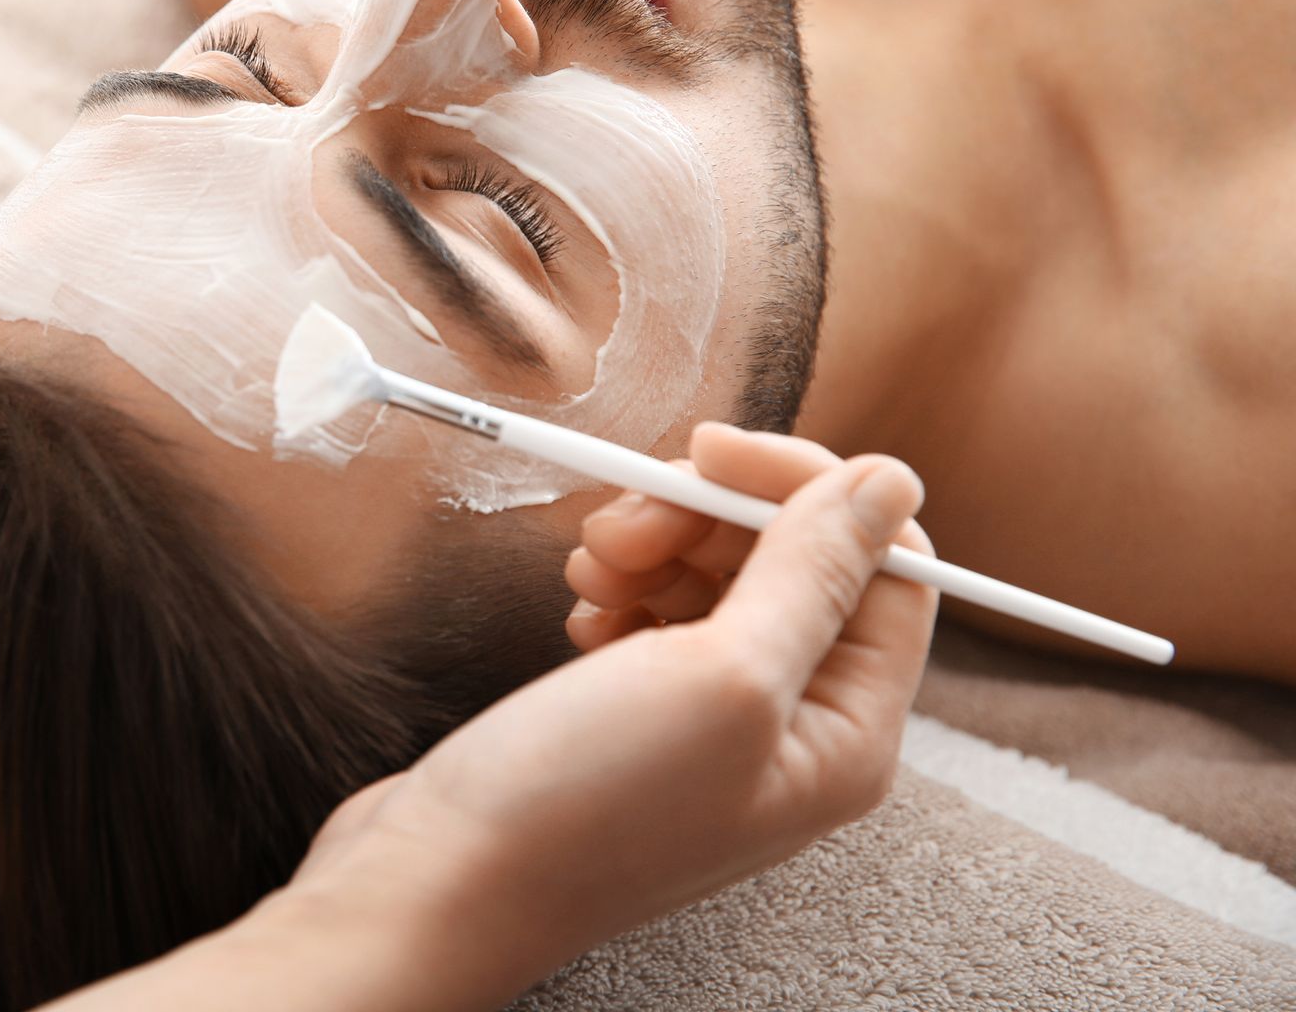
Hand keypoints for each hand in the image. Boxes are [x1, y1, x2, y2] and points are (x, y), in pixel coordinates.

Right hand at [288, 423, 938, 1001]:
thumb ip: (816, 574)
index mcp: (848, 733)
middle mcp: (796, 728)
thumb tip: (892, 481)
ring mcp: (717, 722)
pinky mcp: (645, 713)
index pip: (885, 564)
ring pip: (719, 575)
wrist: (441, 882)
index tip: (709, 451)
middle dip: (709, 517)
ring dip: (656, 546)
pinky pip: (662, 611)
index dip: (804, 488)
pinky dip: (623, 589)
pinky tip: (583, 612)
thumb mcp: (721, 677)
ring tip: (592, 572)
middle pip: (795, 559)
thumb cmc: (584, 809)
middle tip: (627, 523)